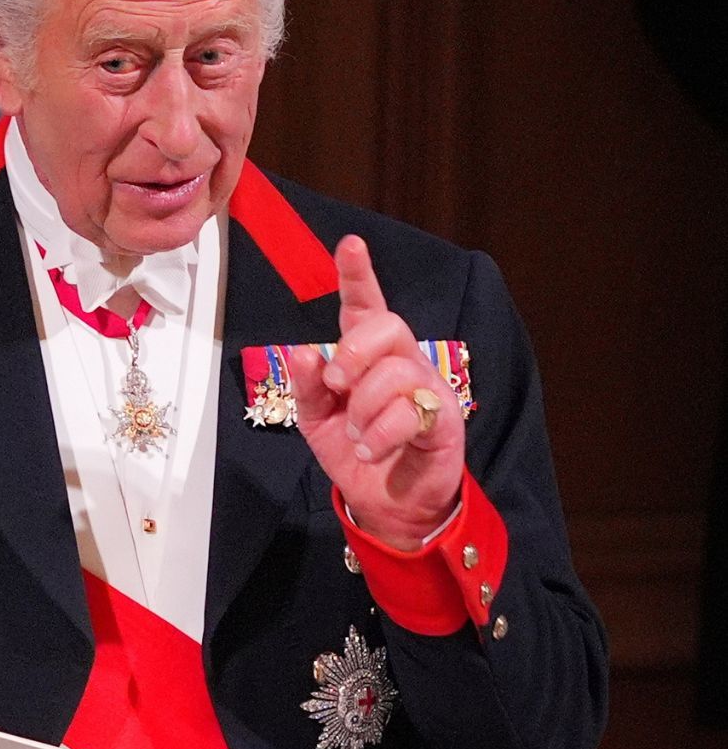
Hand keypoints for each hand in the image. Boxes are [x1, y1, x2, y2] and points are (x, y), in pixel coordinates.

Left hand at [288, 236, 462, 547]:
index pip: (365, 306)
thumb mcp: (316, 418)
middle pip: (388, 326)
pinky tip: (370, 447)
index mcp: (368, 357)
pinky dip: (379, 433)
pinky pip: (409, 412)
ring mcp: (426, 388)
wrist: (384, 503)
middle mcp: (402, 363)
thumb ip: (308, 385)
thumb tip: (304, 353)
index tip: (350, 245)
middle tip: (337, 384)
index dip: (358, 275)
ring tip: (356, 434)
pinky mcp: (443, 418)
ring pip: (395, 371)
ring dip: (363, 406)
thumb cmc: (354, 450)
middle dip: (354, 351)